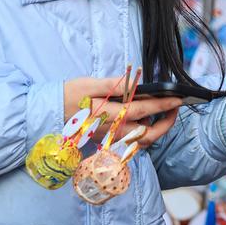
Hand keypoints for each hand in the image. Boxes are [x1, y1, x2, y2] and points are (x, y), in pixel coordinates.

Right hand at [64, 76, 182, 146]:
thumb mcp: (89, 84)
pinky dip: (144, 132)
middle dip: (166, 123)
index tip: (178, 98)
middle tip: (174, 108)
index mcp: (109, 116)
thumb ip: (114, 84)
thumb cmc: (68, 96)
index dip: (163, 104)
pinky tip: (145, 119)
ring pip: (141, 141)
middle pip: (147, 135)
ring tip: (163, 112)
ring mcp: (110, 139)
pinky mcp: (107, 141)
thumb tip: (134, 82)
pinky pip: (131, 142)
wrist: (48, 114)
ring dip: (156, 129)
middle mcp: (112, 132)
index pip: (143, 110)